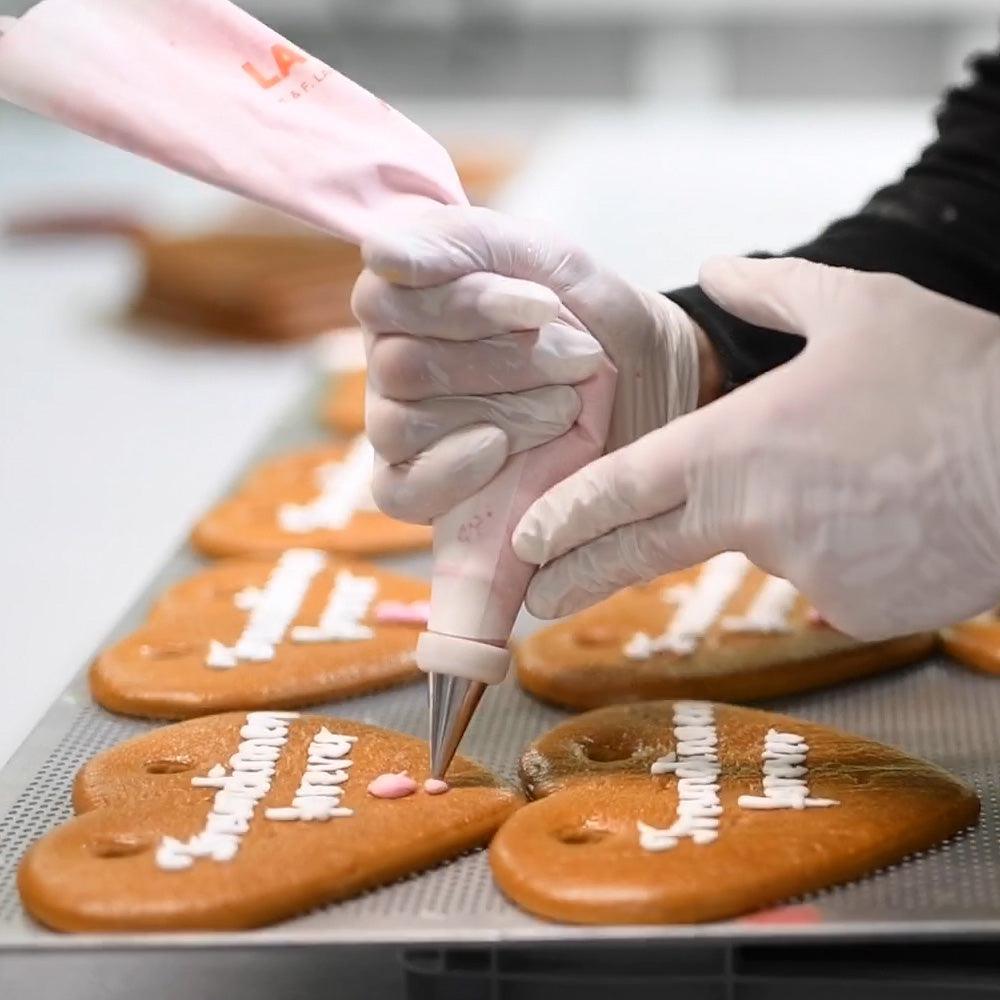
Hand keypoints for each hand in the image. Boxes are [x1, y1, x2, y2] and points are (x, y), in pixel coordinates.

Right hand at [352, 205, 711, 522]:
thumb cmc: (599, 325)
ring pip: (399, 425)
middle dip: (499, 361)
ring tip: (566, 406)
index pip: (385, 297)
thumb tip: (378, 254)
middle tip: (580, 359)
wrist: (654, 401)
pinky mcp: (418, 491)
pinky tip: (502, 449)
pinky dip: (451, 470)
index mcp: (410, 297)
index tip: (544, 306)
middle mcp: (391, 362)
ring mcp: (399, 430)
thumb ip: (470, 242)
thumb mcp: (555, 263)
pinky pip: (398, 490)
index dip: (464, 303)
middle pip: (397, 364)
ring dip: (495, 411)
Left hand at [514, 257, 999, 639]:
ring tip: (861, 475)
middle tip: (537, 600)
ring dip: (789, 523)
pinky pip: (828, 579)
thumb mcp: (857, 306)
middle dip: (582, 576)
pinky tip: (892, 512)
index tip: (524, 543)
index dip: (566, 518)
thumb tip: (718, 265)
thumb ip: (771, 289)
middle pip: (644, 552)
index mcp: (738, 446)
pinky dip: (843, 550)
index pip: (622, 489)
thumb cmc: (955, 375)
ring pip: (766, 549)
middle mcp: (755, 518)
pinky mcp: (857, 610)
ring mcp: (806, 573)